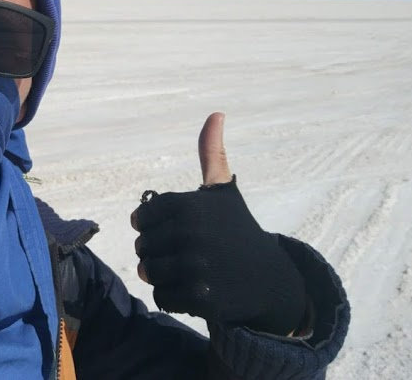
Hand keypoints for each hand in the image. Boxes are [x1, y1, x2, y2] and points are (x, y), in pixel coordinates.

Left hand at [130, 112, 305, 333]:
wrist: (270, 278)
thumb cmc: (237, 230)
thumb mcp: (223, 192)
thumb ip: (211, 154)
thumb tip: (216, 113)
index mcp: (190, 204)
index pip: (141, 218)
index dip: (152, 227)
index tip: (173, 231)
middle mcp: (192, 232)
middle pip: (143, 247)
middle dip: (158, 254)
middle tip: (186, 255)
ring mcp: (197, 266)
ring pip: (148, 273)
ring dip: (163, 277)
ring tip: (188, 272)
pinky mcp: (201, 297)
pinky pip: (162, 297)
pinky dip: (173, 298)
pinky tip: (195, 290)